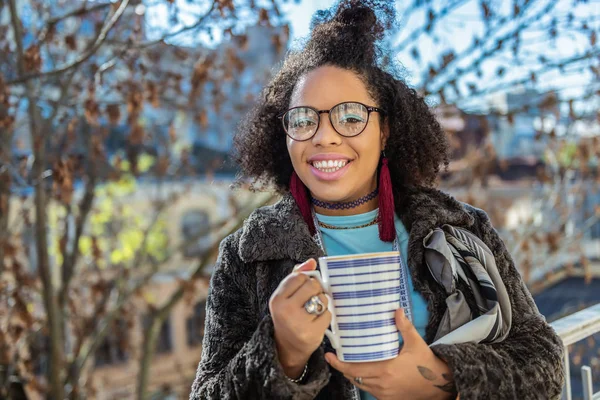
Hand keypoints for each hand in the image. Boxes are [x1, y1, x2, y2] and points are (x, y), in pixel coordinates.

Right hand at [270, 259, 330, 378]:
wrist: (288, 347)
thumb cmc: (289, 315)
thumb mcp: (286, 296)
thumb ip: (296, 275)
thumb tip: (312, 261)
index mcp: (277, 299)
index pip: (298, 276)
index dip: (305, 280)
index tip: (302, 289)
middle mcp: (285, 311)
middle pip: (312, 285)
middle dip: (316, 290)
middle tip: (311, 298)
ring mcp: (299, 323)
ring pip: (322, 299)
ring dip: (322, 303)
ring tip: (313, 311)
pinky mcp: (312, 333)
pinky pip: (328, 314)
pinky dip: (326, 316)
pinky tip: (317, 321)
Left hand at [325, 309, 456, 399]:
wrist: (439, 385)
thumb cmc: (426, 364)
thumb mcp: (416, 343)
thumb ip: (404, 327)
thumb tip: (396, 310)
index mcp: (386, 370)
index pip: (354, 369)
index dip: (338, 364)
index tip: (328, 356)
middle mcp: (382, 384)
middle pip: (353, 377)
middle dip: (342, 368)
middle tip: (334, 356)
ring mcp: (384, 394)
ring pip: (360, 384)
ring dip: (352, 374)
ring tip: (346, 362)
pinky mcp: (388, 399)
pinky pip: (369, 390)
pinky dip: (363, 381)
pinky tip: (362, 371)